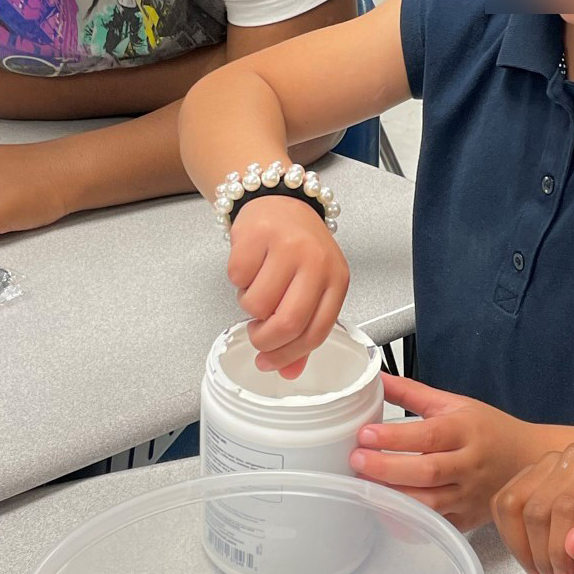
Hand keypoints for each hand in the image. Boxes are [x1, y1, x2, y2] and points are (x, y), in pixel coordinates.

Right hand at [229, 194, 349, 378]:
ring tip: (256, 287)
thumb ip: (302, 330)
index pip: (316, 332)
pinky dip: (237, 280)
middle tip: (255, 335)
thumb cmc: (297, 248)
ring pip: (257, 303)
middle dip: (264, 339)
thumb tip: (287, 372)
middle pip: (288, 322)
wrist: (280, 202)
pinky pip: (237, 278)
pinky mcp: (259, 234)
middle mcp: (316, 261)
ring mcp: (288, 245)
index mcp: (336, 279)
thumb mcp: (311, 287)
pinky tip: (250, 266)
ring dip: (249, 305)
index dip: (289, 355)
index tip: (269, 363)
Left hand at [350, 375, 536, 529]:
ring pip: (430, 503)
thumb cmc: (489, 430)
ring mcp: (470, 495)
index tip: (365, 434)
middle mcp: (470, 465)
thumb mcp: (455, 404)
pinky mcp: (468, 518)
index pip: (428, 436)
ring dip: (394, 496)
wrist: (529, 459)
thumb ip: (413, 393)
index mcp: (466, 431)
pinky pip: (436, 523)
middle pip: (427, 472)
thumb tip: (376, 379)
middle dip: (387, 468)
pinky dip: (410, 520)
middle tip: (356, 459)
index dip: (394, 438)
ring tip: (364, 484)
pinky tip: (386, 509)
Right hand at [492, 444, 573, 573]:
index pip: (566, 506)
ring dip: (520, 546)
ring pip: (512, 503)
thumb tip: (573, 542)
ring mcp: (551, 463)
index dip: (557, 549)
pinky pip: (505, 501)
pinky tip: (529, 556)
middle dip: (539, 555)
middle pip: (535, 508)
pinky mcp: (534, 473)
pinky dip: (510, 534)